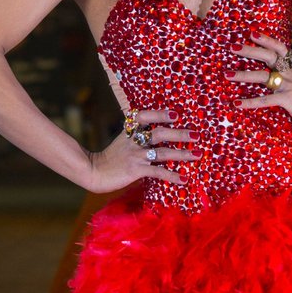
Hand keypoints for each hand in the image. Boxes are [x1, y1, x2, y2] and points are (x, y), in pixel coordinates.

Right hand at [85, 109, 199, 193]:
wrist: (93, 172)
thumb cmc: (110, 159)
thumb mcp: (122, 142)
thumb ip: (136, 138)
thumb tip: (158, 139)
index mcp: (129, 131)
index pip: (144, 116)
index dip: (160, 114)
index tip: (175, 114)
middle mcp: (133, 141)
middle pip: (160, 133)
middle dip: (180, 133)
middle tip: (196, 135)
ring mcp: (135, 155)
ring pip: (163, 152)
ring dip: (182, 153)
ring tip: (197, 154)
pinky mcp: (136, 170)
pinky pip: (158, 171)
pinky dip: (172, 175)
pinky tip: (184, 179)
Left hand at [226, 36, 291, 131]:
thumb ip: (284, 75)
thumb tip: (267, 73)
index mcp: (291, 68)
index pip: (279, 48)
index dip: (266, 39)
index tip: (251, 33)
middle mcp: (288, 73)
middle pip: (268, 56)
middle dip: (249, 50)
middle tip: (232, 47)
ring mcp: (287, 86)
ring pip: (262, 76)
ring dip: (243, 75)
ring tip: (227, 74)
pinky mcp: (287, 100)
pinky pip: (265, 100)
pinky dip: (250, 101)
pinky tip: (237, 104)